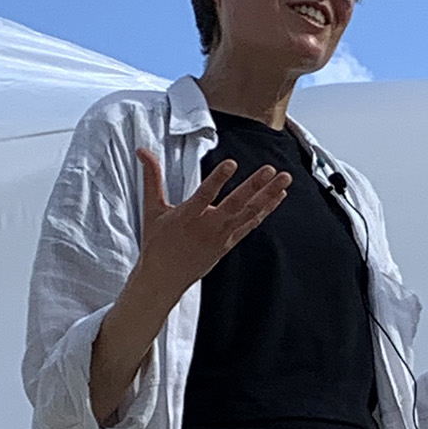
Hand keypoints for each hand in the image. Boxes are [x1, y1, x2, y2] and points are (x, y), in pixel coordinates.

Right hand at [133, 147, 289, 305]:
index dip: (218, 179)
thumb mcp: (151, 209)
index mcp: (187, 216)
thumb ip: (151, 177)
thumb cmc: (157, 242)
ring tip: (285, 178)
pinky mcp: (229, 243)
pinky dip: (265, 210)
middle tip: (270, 170)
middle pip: (235, 204)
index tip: (231, 164)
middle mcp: (208, 227)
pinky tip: (278, 196)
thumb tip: (142, 150)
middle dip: (254, 186)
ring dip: (268, 195)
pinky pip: (251, 224)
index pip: (204, 194)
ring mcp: (221, 236)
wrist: (165, 278)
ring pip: (249, 213)